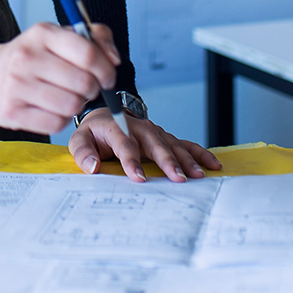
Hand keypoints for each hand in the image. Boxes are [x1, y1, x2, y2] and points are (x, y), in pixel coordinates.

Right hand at [0, 21, 119, 135]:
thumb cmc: (33, 56)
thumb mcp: (60, 36)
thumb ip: (95, 39)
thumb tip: (114, 59)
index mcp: (43, 33)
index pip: (87, 53)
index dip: (106, 69)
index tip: (108, 76)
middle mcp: (27, 57)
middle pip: (83, 83)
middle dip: (93, 89)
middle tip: (87, 88)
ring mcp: (17, 85)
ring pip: (72, 106)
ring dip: (78, 105)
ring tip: (70, 97)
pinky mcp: (12, 112)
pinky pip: (56, 124)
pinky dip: (62, 119)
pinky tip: (54, 109)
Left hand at [69, 108, 220, 183]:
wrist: (107, 113)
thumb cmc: (94, 131)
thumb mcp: (80, 139)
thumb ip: (83, 152)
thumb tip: (92, 167)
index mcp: (117, 127)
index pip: (125, 145)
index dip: (131, 161)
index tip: (139, 178)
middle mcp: (140, 128)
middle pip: (155, 144)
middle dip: (167, 161)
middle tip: (178, 178)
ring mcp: (155, 132)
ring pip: (173, 145)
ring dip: (186, 160)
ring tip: (197, 175)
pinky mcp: (165, 137)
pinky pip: (185, 144)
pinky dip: (200, 154)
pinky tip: (212, 164)